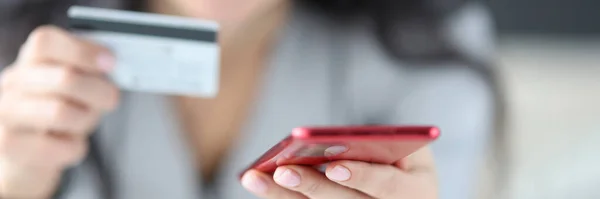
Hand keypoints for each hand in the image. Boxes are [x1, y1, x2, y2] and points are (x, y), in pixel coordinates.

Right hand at [0, 25, 117, 197]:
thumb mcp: (76, 84)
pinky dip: (75, 147)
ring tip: (83, 122)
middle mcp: (13, 82)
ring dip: (86, 120)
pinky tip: (67, 142)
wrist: (27, 152)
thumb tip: (109, 63)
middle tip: (110, 98)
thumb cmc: (58, 110)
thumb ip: (90, 71)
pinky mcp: (10, 144)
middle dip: (98, 90)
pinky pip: (61, 146)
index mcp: (31, 59)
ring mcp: (7, 113)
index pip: (46, 42)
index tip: (110, 62)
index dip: (83, 51)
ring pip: (61, 112)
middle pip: (65, 78)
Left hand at [241, 147, 437, 198]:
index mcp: (415, 192)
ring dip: (284, 197)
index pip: (386, 186)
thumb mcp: (408, 149)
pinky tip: (260, 184)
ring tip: (256, 178)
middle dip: (313, 187)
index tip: (333, 167)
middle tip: (283, 172)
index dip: (360, 177)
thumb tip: (336, 142)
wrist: (408, 191)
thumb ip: (382, 144)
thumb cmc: (405, 162)